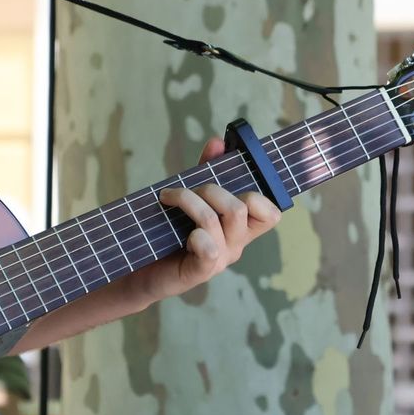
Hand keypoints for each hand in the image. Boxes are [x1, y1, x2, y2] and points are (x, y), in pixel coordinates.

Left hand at [128, 137, 282, 309]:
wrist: (143, 271)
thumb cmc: (169, 233)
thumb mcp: (191, 198)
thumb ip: (206, 171)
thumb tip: (218, 142)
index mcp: (239, 228)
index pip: (270, 214)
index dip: (258, 197)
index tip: (229, 184)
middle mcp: (235, 244)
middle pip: (241, 209)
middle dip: (210, 190)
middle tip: (184, 190)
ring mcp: (220, 259)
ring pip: (215, 221)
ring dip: (188, 201)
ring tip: (168, 198)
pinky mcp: (200, 271)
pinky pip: (209, 248)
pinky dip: (195, 235)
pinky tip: (180, 235)